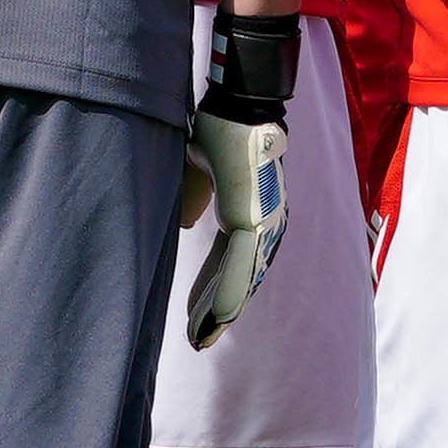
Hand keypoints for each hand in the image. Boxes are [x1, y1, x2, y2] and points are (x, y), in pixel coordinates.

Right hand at [179, 108, 288, 345]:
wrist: (236, 106)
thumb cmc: (219, 131)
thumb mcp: (197, 172)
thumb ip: (192, 201)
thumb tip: (183, 226)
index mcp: (248, 214)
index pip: (228, 263)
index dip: (210, 290)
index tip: (195, 316)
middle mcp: (263, 225)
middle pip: (237, 279)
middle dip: (215, 311)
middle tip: (199, 340)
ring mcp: (264, 225)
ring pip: (240, 279)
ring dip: (220, 312)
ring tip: (202, 339)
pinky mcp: (257, 222)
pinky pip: (241, 266)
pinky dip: (229, 294)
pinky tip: (219, 320)